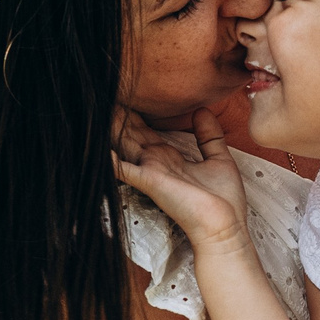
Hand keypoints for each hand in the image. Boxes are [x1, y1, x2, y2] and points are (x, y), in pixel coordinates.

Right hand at [110, 107, 250, 252]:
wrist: (224, 226)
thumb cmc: (223, 200)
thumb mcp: (219, 159)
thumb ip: (209, 136)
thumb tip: (203, 110)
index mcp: (169, 158)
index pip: (147, 132)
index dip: (136, 116)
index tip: (127, 97)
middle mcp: (155, 163)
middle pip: (131, 134)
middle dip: (118, 115)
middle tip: (104, 93)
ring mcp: (150, 171)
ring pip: (123, 144)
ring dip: (110, 128)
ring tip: (95, 108)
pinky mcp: (150, 181)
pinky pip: (123, 169)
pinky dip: (109, 160)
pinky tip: (96, 148)